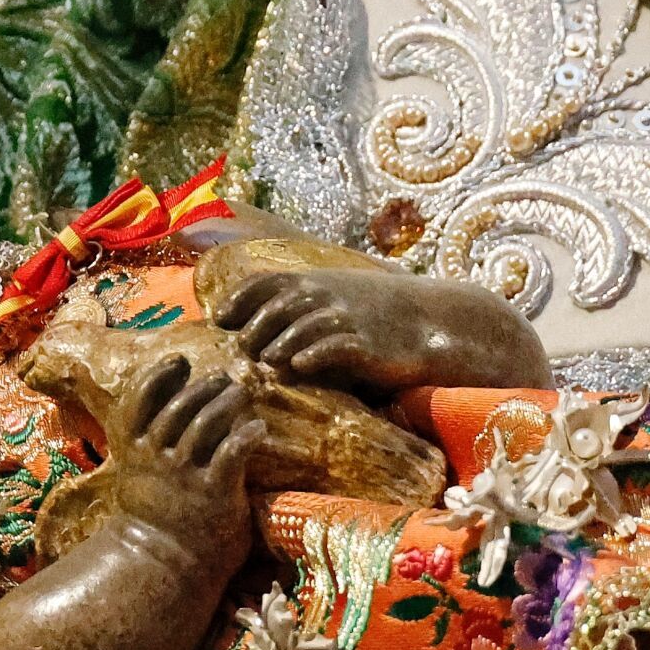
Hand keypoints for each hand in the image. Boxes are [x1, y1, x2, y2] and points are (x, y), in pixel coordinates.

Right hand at [107, 355, 264, 551]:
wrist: (164, 563)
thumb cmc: (156, 515)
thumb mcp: (137, 474)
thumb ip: (146, 442)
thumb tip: (167, 406)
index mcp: (133, 449)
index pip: (141, 398)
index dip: (160, 374)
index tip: (180, 360)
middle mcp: (156, 458)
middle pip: (180, 404)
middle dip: (205, 385)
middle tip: (225, 379)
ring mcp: (184, 475)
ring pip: (206, 421)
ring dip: (228, 401)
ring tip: (242, 395)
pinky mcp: (214, 491)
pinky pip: (232, 450)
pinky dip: (247, 434)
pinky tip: (259, 429)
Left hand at [216, 268, 551, 391]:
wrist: (430, 321)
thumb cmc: (375, 312)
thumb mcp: (334, 295)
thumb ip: (297, 307)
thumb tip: (251, 328)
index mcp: (313, 282)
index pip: (264, 284)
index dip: (238, 300)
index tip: (218, 320)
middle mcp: (325, 296)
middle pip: (276, 307)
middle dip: (253, 327)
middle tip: (236, 350)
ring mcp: (345, 319)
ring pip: (301, 327)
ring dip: (277, 342)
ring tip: (263, 361)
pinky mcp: (366, 345)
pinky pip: (335, 348)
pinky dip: (314, 355)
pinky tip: (297, 366)